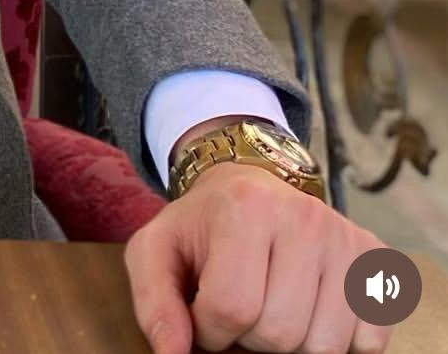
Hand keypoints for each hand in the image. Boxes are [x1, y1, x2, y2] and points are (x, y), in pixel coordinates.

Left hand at [124, 162, 392, 352]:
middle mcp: (303, 216)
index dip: (210, 330)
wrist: (245, 190)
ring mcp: (344, 237)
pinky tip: (307, 311)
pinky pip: (367, 343)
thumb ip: (154, 302)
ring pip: (323, 346)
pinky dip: (335, 343)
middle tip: (239, 310)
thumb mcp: (156, 252)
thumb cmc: (200, 229)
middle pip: (280, 331)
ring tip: (270, 308)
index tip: (203, 312)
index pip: (231, 308)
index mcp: (245, 207)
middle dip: (249, 338)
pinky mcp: (373, 259)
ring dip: (290, 344)